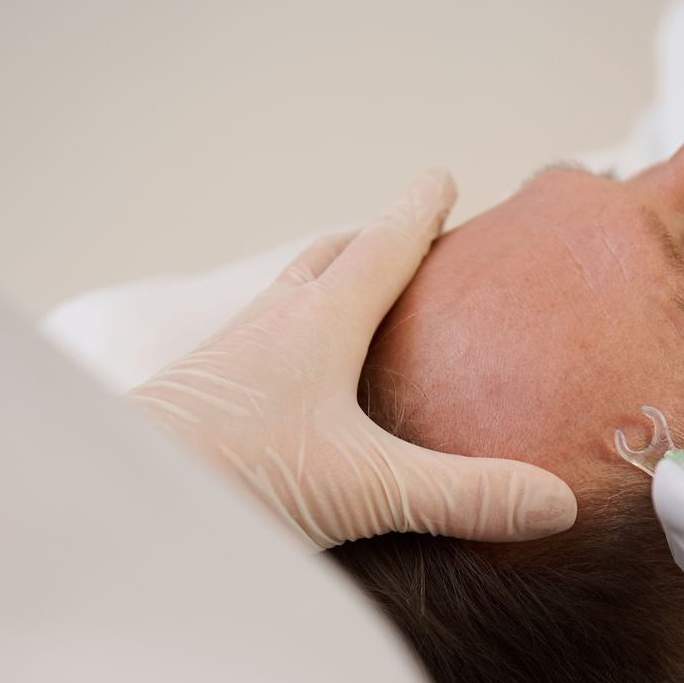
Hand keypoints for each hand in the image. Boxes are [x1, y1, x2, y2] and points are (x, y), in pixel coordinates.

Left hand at [126, 170, 576, 549]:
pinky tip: (295, 391)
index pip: (381, 248)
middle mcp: (268, 327)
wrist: (124, 505)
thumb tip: (559, 504)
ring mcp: (227, 362)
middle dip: (365, 243)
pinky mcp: (200, 402)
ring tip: (348, 308)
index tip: (440, 177)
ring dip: (321, 291)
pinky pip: (257, 350)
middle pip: (323, 263)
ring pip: (283, 303)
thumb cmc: (243, 477)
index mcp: (318, 322)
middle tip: (398, 237)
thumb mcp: (373, 488)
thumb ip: (469, 495)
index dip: (417, 211)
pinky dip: (290, 345)